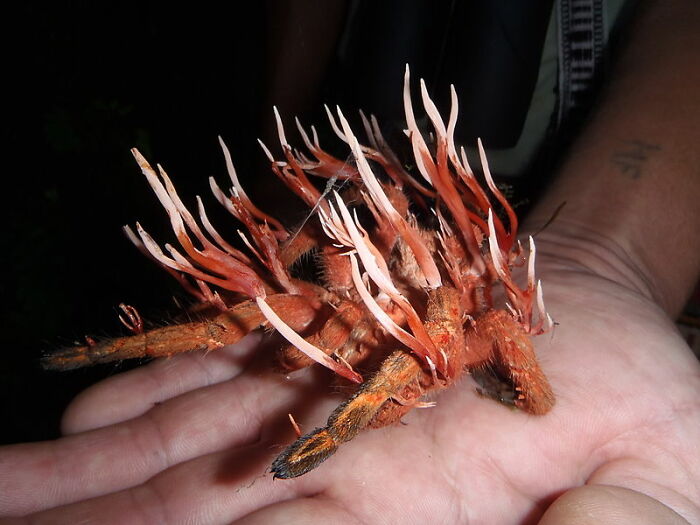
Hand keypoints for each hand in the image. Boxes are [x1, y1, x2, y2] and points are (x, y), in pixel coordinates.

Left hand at [1, 227, 697, 523]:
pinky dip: (144, 389)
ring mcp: (316, 403)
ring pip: (182, 449)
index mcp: (410, 515)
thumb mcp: (655, 480)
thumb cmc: (643, 401)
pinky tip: (79, 414)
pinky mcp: (314, 345)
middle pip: (192, 518)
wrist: (594, 302)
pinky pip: (212, 373)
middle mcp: (341, 471)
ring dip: (88, 477)